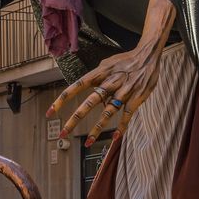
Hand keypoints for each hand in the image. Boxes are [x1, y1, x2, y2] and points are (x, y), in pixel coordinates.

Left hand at [46, 48, 162, 145]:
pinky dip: (121, 127)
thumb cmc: (124, 60)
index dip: (62, 100)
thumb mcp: (106, 64)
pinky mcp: (137, 98)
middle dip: (75, 119)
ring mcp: (124, 91)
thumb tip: (87, 90)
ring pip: (108, 112)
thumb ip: (96, 77)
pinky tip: (114, 138)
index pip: (76, 86)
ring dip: (97, 129)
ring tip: (88, 143)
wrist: (148, 55)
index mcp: (99, 73)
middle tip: (63, 133)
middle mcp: (110, 82)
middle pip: (90, 102)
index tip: (50, 112)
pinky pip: (127, 115)